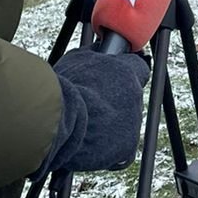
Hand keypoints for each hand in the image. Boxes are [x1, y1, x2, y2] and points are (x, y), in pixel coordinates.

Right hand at [45, 51, 149, 174]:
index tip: (116, 77)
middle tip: (94, 104)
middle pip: (131, 97)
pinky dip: (110, 147)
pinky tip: (94, 142)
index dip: (127, 72)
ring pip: (126, 122)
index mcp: (127, 72)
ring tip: (88, 124)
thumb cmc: (65, 88)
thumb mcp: (79, 58)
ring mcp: (133, 122)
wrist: (58, 120)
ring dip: (111, 123)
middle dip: (115, 100)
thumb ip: (96, 54)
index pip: (139, 68)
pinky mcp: (127, 146)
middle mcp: (135, 96)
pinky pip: (122, 148)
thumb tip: (101, 49)